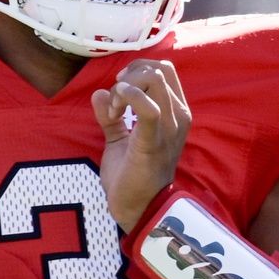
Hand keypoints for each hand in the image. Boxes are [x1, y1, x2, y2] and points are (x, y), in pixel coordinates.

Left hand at [90, 58, 190, 231]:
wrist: (137, 209)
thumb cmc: (132, 176)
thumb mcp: (119, 139)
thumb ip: (111, 116)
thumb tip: (99, 93)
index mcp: (175, 113)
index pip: (165, 70)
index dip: (137, 69)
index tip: (119, 89)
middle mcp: (179, 116)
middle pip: (160, 69)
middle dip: (130, 76)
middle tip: (115, 101)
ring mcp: (170, 128)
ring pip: (155, 79)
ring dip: (125, 89)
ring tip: (115, 112)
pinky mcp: (154, 141)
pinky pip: (149, 107)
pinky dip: (128, 97)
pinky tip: (116, 111)